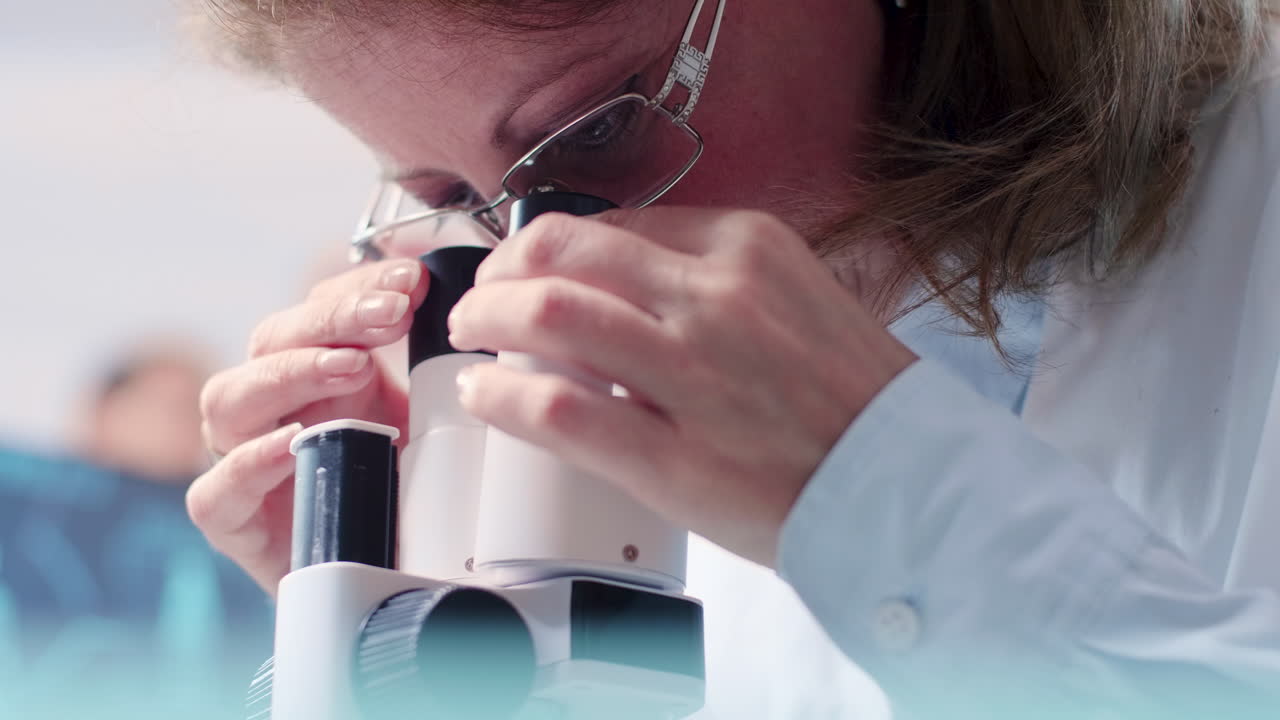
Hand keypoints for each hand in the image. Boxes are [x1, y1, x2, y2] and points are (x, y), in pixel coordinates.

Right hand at [186, 259, 428, 592]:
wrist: (378, 571)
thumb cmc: (395, 485)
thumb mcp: (423, 417)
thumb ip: (434, 367)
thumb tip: (466, 310)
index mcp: (310, 370)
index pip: (319, 308)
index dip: (360, 286)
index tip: (412, 283)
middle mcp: (266, 405)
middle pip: (273, 339)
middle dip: (334, 319)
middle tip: (390, 315)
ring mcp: (238, 458)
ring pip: (229, 398)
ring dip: (291, 373)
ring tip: (350, 367)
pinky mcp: (230, 521)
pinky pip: (216, 488)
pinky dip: (250, 463)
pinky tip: (292, 445)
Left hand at [448, 208, 915, 566]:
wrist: (905, 484)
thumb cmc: (848, 394)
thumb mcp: (792, 292)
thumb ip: (709, 273)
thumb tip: (610, 276)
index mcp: (746, 247)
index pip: (611, 222)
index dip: (547, 243)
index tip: (526, 264)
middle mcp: (715, 297)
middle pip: (561, 252)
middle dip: (500, 269)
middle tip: (482, 296)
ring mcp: (694, 375)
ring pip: (548, 316)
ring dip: (486, 319)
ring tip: (471, 336)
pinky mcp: (675, 457)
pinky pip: (557, 410)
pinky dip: (502, 397)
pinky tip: (485, 396)